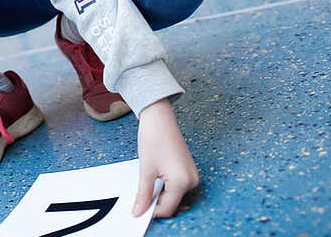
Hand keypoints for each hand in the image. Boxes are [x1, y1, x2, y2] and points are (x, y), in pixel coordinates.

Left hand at [133, 99, 198, 217]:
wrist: (160, 119)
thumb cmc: (154, 139)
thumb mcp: (146, 171)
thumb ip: (144, 194)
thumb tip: (139, 211)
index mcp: (182, 182)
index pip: (167, 208)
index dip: (151, 211)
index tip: (138, 211)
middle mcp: (192, 180)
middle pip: (171, 202)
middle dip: (156, 202)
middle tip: (140, 196)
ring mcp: (192, 175)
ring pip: (173, 195)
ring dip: (160, 193)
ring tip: (148, 180)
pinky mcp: (189, 170)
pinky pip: (176, 186)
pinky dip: (165, 186)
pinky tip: (155, 177)